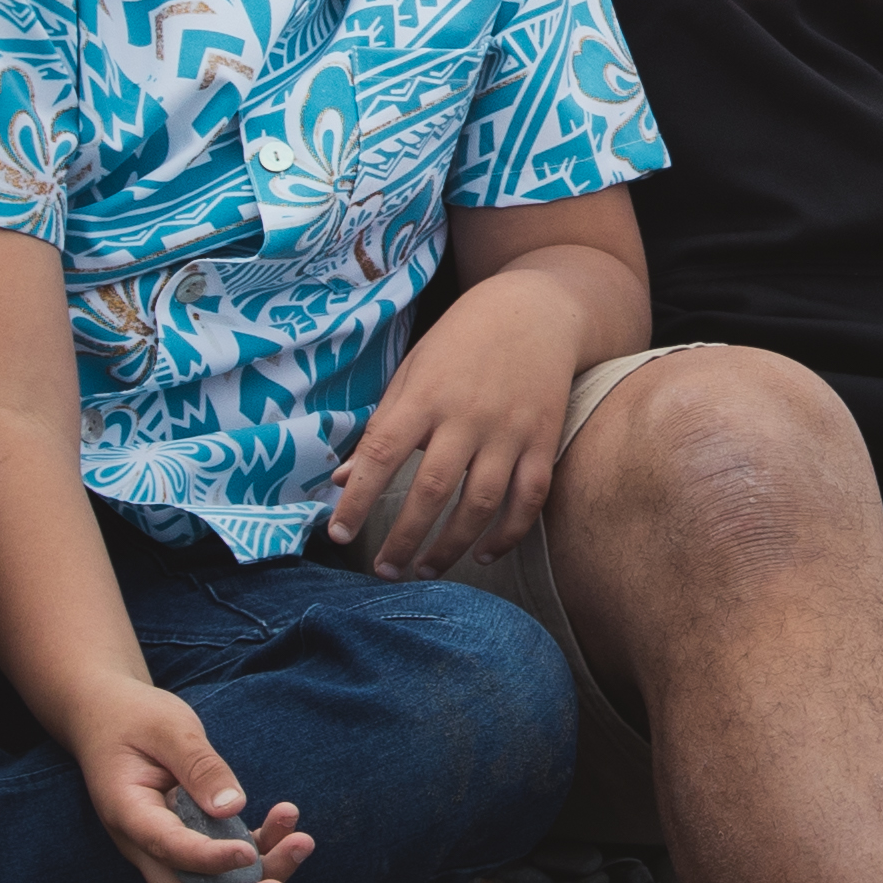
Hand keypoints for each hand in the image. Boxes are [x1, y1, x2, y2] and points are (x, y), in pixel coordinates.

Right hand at [81, 682, 319, 882]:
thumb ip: (199, 765)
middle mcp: (144, 844)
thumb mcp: (168, 728)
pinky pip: (224, 863)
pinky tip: (286, 821)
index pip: (168, 848)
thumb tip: (233, 807)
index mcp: (128, 813)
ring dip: (259, 877)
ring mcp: (166, 847)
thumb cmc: (135, 718)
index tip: (249, 852)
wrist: (108, 718)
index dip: (209, 860)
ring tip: (301, 843)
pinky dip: (259, 850)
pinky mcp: (190, 840)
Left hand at [326, 300, 580, 578]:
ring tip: (425, 570)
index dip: (357, 500)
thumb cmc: (462, 340)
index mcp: (425, 394)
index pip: (382, 454)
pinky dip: (507, 534)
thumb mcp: (412, 371)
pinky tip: (483, 553)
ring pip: (480, 504)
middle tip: (383, 573)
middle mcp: (467, 415)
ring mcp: (510, 430)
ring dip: (450, 547)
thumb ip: (381, 425)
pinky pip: (528, 499)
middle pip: (431, 491)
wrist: (536, 309)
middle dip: (403, 540)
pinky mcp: (544, 440)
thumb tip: (344, 479)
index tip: (338, 534)